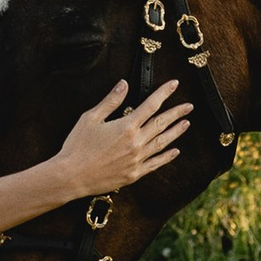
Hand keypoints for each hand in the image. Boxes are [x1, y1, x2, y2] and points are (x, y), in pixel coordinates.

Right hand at [54, 79, 193, 199]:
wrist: (71, 176)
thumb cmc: (77, 146)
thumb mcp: (90, 118)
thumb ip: (110, 101)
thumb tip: (124, 84)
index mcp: (126, 126)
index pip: (151, 105)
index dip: (164, 93)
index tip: (174, 85)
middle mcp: (136, 143)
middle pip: (161, 123)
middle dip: (176, 113)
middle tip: (189, 106)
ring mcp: (137, 160)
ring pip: (162, 143)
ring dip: (175, 132)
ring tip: (186, 123)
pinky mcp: (134, 174)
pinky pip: (155, 164)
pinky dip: (166, 157)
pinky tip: (175, 151)